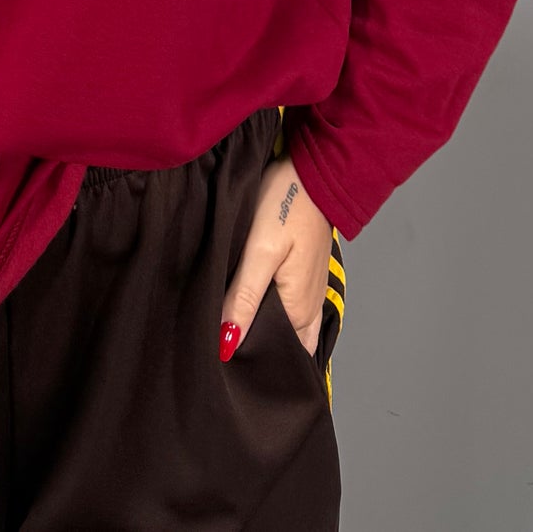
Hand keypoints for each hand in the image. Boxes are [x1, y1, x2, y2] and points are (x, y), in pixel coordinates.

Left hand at [219, 155, 335, 359]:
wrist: (313, 171)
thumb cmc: (286, 204)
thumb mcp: (260, 252)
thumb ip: (244, 299)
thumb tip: (227, 344)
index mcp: (299, 312)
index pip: (273, 356)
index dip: (246, 360)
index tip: (219, 361)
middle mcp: (309, 310)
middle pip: (282, 348)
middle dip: (256, 352)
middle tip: (221, 352)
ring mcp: (309, 293)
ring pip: (287, 330)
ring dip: (264, 334)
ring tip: (232, 332)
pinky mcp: (304, 276)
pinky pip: (291, 311)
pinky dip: (273, 317)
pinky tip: (251, 306)